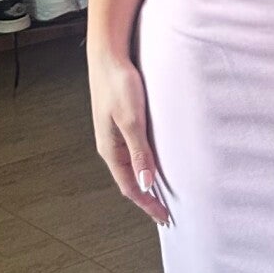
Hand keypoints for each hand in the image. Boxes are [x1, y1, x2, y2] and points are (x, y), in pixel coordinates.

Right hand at [87, 46, 171, 227]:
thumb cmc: (118, 83)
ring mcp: (115, 134)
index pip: (130, 187)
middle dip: (147, 198)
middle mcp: (111, 145)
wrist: (108, 55)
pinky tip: (156, 163)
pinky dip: (146, 163)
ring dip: (146, 181)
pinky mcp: (121, 121)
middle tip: (166, 212)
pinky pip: (134, 151)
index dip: (148, 205)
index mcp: (110, 149)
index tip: (164, 217)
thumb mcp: (132, 120)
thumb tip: (146, 183)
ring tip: (163, 193)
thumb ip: (140, 152)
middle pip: (130, 180)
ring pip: (132, 166)